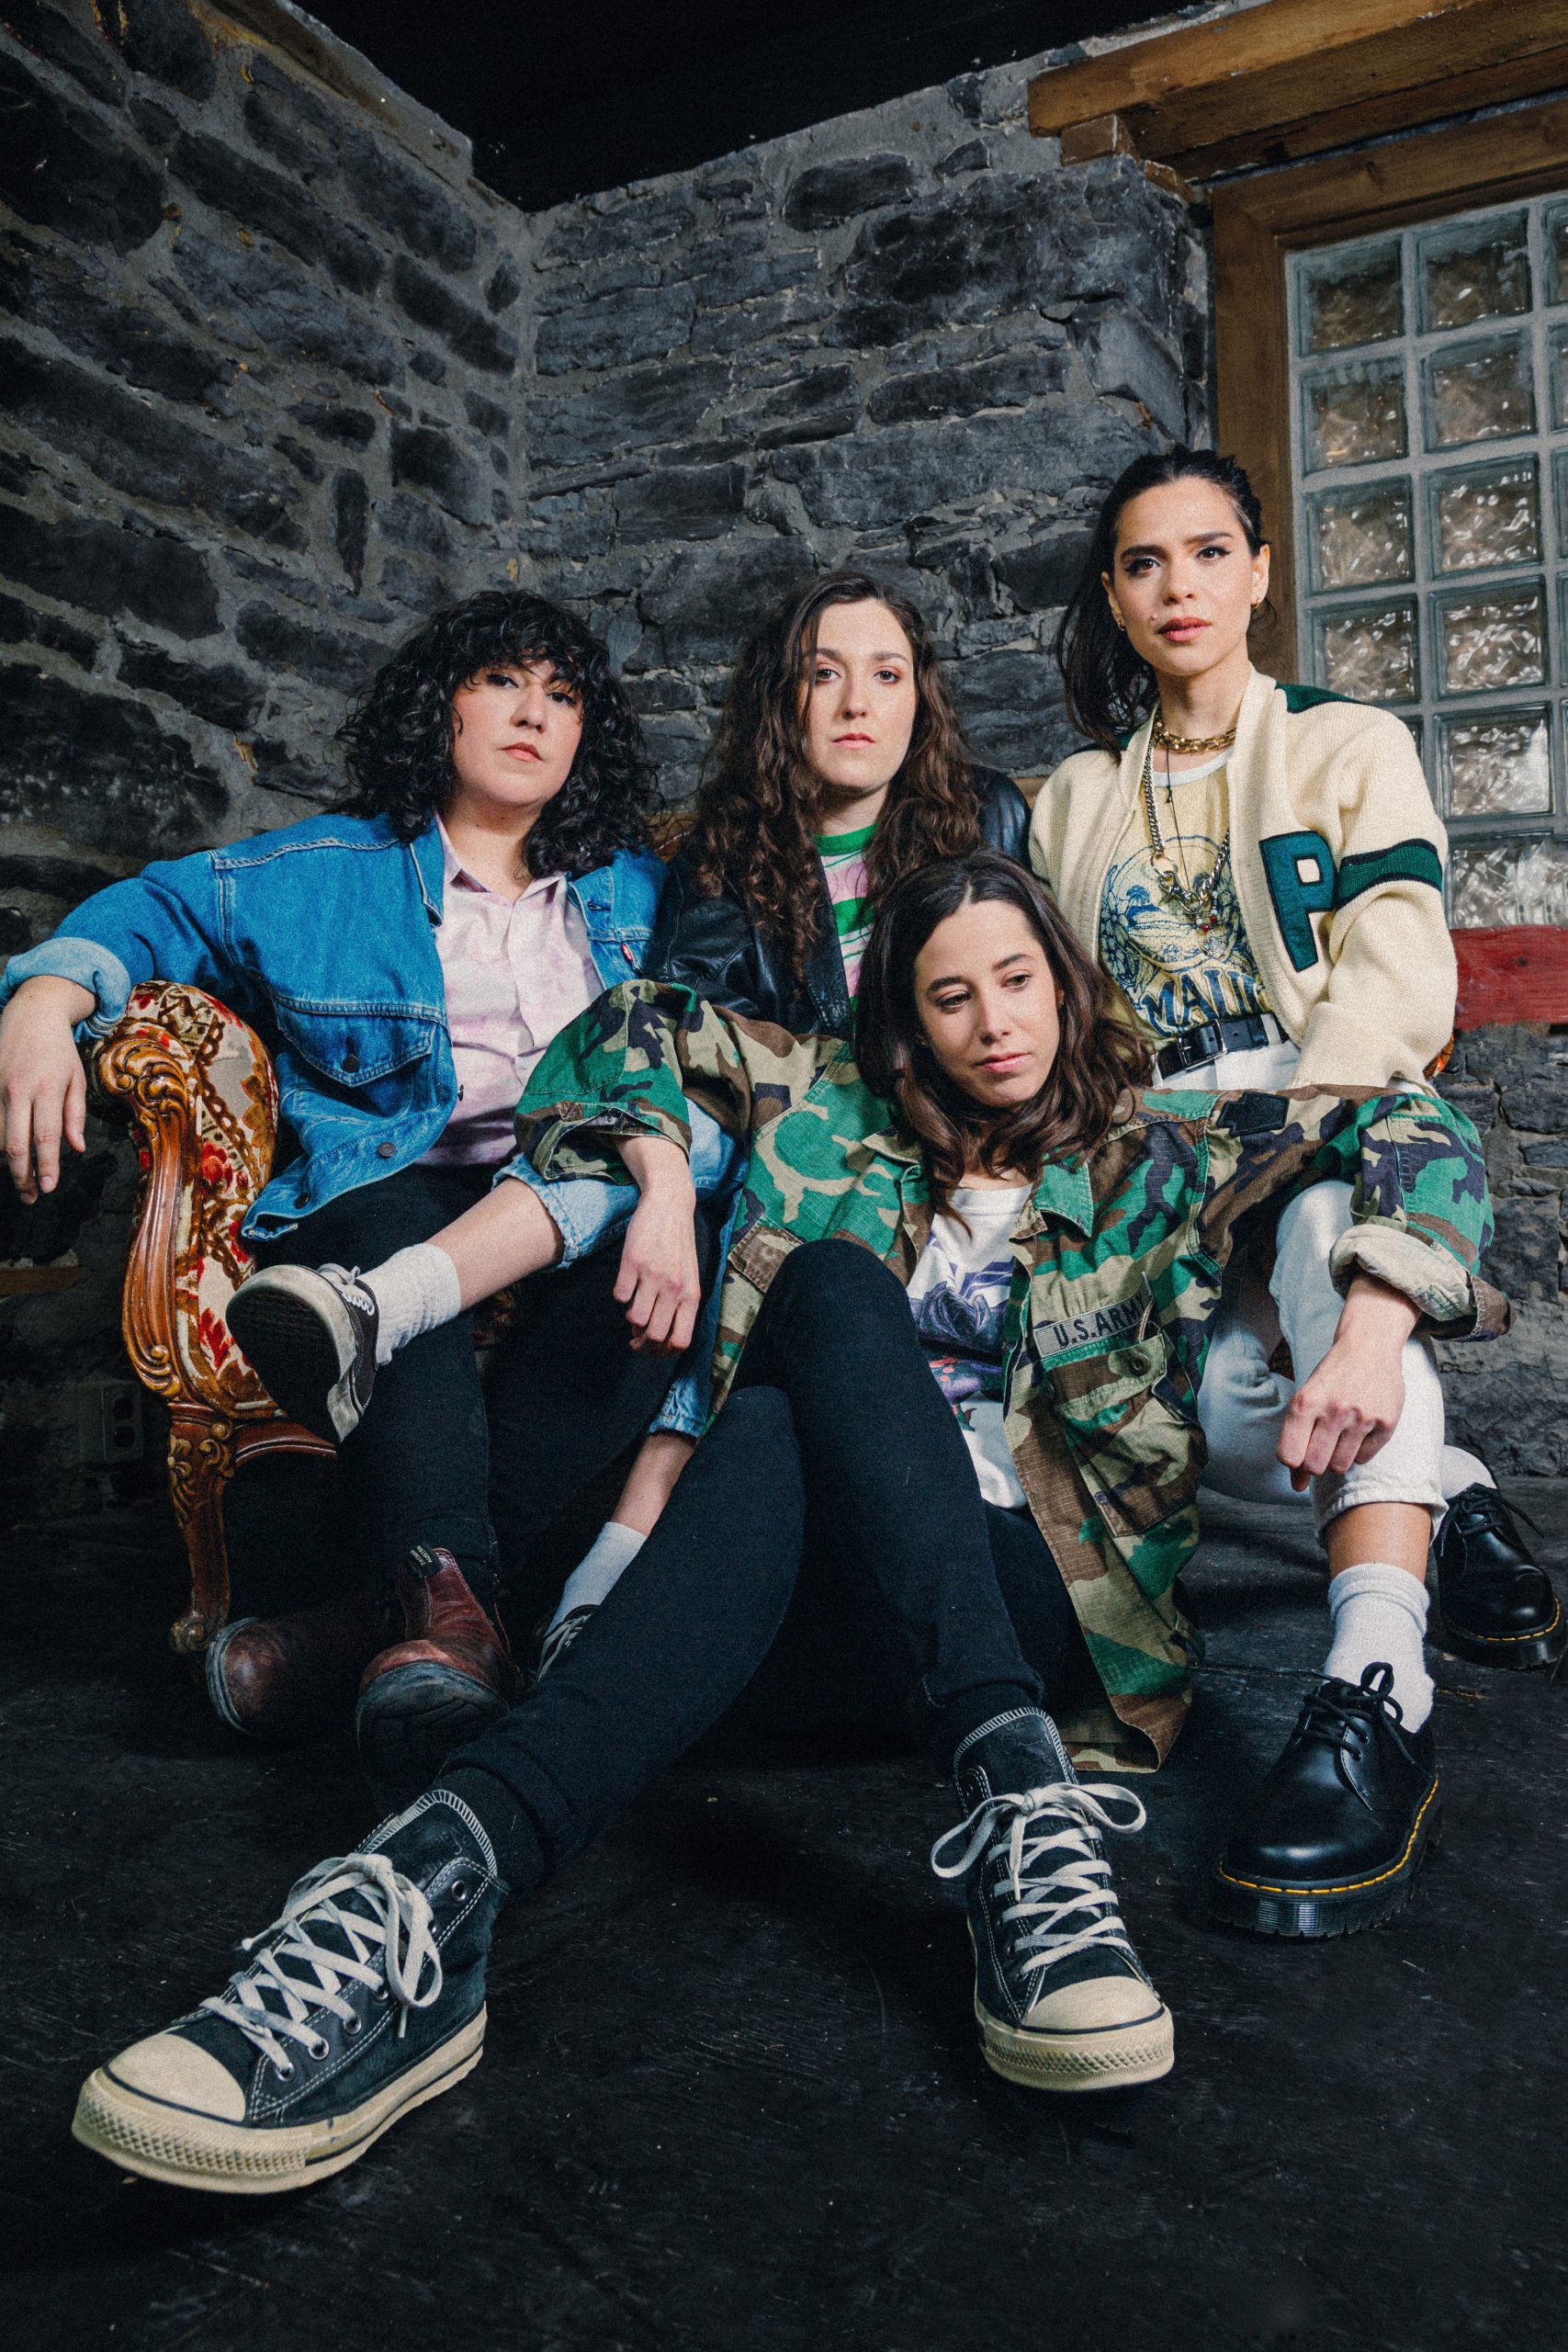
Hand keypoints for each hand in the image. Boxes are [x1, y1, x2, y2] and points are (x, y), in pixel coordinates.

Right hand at [0, 976, 95, 1202]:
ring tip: (18, 1179)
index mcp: (47, 1089)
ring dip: (4, 1162)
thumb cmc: (59, 1050)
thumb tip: (77, 1148)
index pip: (46, 1137)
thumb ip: (75, 1115)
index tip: (47, 1189)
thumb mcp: (77, 1079)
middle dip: (21, 1175)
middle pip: (14, 1143)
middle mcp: (18, 1089)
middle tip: (29, 1196)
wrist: (32, 1013)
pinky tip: (2, 1155)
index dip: (45, 1166)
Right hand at [614, 1134, 700, 1354]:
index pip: (681, 1341)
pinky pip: (619, 1296)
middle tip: (635, 1339)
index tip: (651, 1348)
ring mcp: (653, 1275)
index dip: (663, 1353)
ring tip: (633, 1306)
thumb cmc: (678, 1245)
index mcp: (691, 1294)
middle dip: (642, 1343)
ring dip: (630, 1318)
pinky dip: (619, 1295)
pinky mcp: (632, 1261)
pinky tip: (626, 1284)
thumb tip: (657, 1334)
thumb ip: (679, 1304)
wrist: (670, 1204)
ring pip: (635, 1318)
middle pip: (656, 1335)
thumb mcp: (689, 1276)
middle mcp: (674, 1288)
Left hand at [1277, 1274, 1419, 1489]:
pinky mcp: (1386, 1423)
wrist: (1369, 1347)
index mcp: (1305, 1402)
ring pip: (1340, 1466)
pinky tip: (1358, 1430)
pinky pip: (1363, 1458)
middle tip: (1320, 1445)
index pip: (1289, 1456)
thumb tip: (1297, 1486)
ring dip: (1336, 1458)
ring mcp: (1362, 1417)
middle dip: (1314, 1464)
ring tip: (1339, 1435)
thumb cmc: (1331, 1378)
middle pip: (1314, 1466)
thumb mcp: (1306, 1400)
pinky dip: (1358, 1451)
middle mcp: (1333, 1410)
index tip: (1297, 1454)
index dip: (1292, 1462)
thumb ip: (1297, 1440)